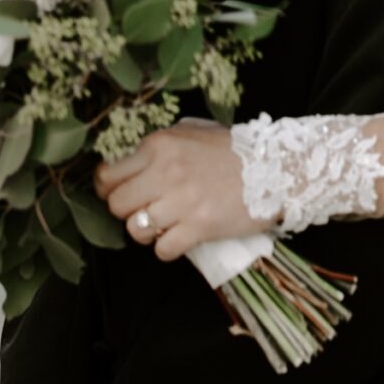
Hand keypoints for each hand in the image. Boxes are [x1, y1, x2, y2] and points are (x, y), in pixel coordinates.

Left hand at [97, 119, 258, 259]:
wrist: (275, 167)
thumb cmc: (232, 150)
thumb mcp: (191, 134)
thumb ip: (158, 148)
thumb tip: (127, 164)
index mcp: (159, 146)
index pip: (108, 175)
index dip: (107, 189)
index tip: (117, 193)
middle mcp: (166, 172)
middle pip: (117, 205)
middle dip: (126, 211)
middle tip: (143, 210)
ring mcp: (182, 201)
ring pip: (135, 229)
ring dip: (146, 232)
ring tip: (162, 225)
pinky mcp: (199, 227)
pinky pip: (162, 249)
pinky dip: (166, 249)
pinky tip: (177, 239)